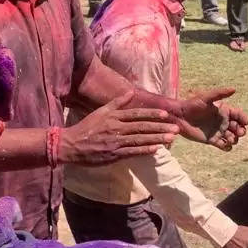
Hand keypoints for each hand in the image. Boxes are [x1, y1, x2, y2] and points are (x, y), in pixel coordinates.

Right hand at [61, 93, 178, 165]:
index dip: (152, 114)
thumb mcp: (101, 111)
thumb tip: (131, 92)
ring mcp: (116, 142)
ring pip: (140, 140)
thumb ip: (117, 102)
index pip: (136, 114)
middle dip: (160, 127)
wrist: (71, 145)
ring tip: (171, 137)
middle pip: (142, 127)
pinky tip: (156, 149)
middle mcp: (116, 129)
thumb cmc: (87, 128)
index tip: (166, 114)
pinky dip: (144, 151)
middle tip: (176, 128)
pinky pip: (132, 152)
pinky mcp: (114, 155)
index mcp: (114, 117)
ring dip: (156, 139)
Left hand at [175, 88, 247, 149]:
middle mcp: (223, 122)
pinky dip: (227, 147)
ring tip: (229, 138)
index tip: (245, 122)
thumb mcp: (206, 98)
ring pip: (233, 138)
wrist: (180, 116)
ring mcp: (218, 132)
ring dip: (234, 139)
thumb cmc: (192, 104)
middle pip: (239, 128)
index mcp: (225, 111)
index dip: (244, 119)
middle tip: (238, 132)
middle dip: (241, 131)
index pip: (240, 116)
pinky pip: (224, 146)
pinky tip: (224, 144)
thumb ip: (220, 94)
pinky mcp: (212, 140)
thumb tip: (234, 89)